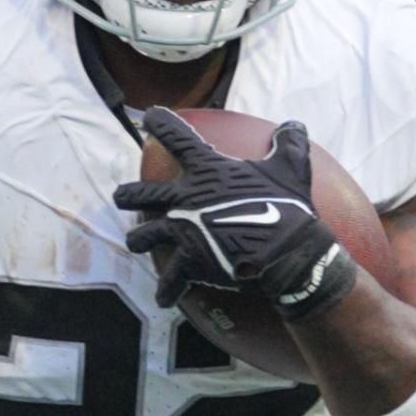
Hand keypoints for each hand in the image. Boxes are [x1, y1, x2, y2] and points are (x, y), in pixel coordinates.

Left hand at [112, 108, 355, 317]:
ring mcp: (182, 231)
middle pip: (140, 195)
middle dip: (127, 195)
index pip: (177, 138)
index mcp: (206, 170)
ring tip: (139, 244)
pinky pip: (169, 280)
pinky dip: (167, 290)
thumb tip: (294, 125)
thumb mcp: (291, 168)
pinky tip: (164, 299)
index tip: (148, 117)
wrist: (286, 252)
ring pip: (143, 237)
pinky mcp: (188, 262)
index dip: (159, 123)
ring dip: (140, 241)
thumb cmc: (288, 207)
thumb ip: (288, 144)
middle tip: (121, 197)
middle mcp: (184, 198)